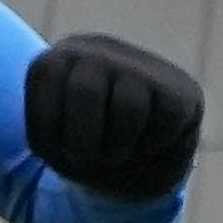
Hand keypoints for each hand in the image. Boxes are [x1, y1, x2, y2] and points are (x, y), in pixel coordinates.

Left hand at [24, 32, 202, 202]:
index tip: (54, 147)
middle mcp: (98, 52)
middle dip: (82, 141)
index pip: (46, 74)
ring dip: (117, 148)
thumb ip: (42, 126)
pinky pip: (165, 119)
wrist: (127, 170)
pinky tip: (144, 145)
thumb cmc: (80, 151)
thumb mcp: (49, 144)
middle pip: (87, 90)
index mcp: (59, 61)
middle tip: (86, 160)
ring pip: (129, 108)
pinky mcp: (179, 89)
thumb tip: (43, 113)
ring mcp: (142, 66)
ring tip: (114, 155)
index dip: (47, 124)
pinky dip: (151, 146)